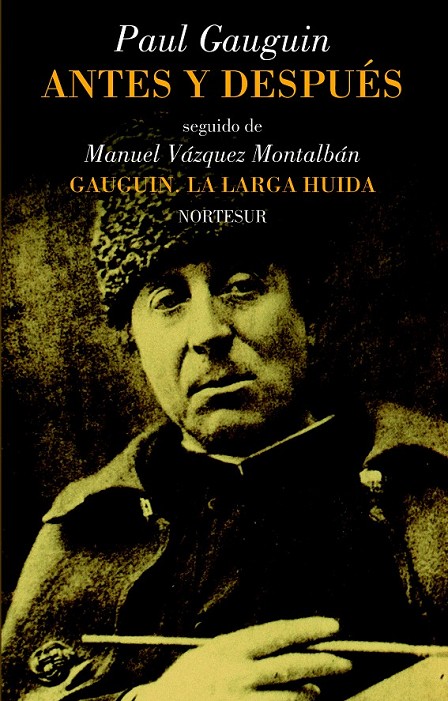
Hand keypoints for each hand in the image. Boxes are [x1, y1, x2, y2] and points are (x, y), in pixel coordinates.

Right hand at [121, 616, 351, 699]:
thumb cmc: (182, 686)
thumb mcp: (206, 657)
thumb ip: (238, 651)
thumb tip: (277, 651)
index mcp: (228, 650)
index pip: (277, 633)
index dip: (307, 629)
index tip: (332, 627)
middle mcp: (237, 674)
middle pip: (292, 666)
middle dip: (324, 662)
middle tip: (346, 662)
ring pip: (291, 698)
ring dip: (309, 695)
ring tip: (317, 692)